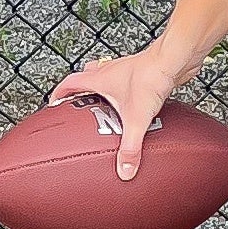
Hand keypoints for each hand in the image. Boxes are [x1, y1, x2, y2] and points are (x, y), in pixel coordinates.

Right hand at [46, 41, 196, 180]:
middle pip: (86, 76)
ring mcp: (126, 69)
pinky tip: (135, 102)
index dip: (59, 94)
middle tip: (81, 105)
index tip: (54, 104)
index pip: (69, 83)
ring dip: (103, 88)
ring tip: (108, 106)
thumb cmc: (151, 76)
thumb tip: (125, 169)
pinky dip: (124, 89)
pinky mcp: (142, 70)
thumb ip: (130, 147)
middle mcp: (110, 70)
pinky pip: (126, 79)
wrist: (174, 59)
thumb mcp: (136, 118)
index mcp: (99, 78)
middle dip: (81, 90)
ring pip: (106, 75)